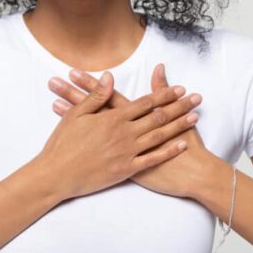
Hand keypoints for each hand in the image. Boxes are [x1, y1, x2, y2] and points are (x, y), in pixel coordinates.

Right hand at [48, 64, 212, 198]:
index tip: (179, 88)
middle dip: (179, 106)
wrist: (57, 175)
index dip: (164, 94)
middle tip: (195, 98)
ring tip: (195, 116)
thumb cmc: (63, 143)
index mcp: (113, 118)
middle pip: (158, 117)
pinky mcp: (126, 170)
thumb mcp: (76, 115)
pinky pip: (153, 159)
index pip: (145, 103)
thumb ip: (96, 96)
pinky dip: (169, 151)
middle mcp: (124, 134)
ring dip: (179, 125)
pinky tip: (182, 144)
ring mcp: (127, 153)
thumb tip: (110, 77)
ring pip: (160, 136)